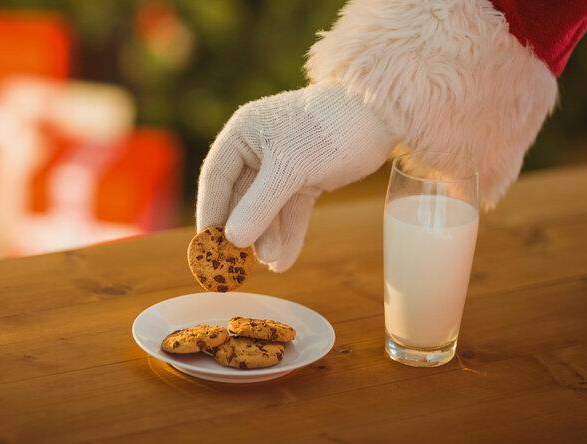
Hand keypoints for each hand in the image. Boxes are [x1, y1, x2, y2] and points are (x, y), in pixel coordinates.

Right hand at [197, 82, 396, 270]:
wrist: (379, 117)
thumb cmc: (328, 130)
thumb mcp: (289, 168)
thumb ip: (259, 205)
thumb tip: (232, 240)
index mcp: (243, 134)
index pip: (216, 178)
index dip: (210, 213)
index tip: (207, 245)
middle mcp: (258, 148)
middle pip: (242, 198)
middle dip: (246, 231)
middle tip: (242, 263)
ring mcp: (283, 165)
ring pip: (268, 208)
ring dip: (269, 237)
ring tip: (272, 264)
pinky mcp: (306, 178)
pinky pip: (291, 210)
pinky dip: (290, 234)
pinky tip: (285, 260)